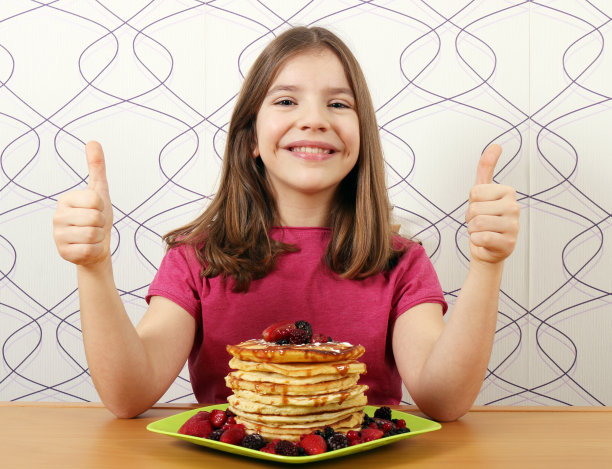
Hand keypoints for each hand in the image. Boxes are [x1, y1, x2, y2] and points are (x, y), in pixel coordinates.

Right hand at [53, 141, 112, 265]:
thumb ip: (96, 167)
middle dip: (102, 224)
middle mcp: (57, 216)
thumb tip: (93, 141)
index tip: (97, 211)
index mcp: (66, 199)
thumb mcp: (100, 191)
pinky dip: (96, 249)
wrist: (97, 245)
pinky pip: (90, 250)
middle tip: (95, 225)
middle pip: (95, 218)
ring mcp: (57, 236)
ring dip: (100, 237)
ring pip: (93, 235)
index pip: (95, 200)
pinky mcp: (63, 253)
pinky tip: (88, 247)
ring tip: (93, 236)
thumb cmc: (98, 216)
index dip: (103, 208)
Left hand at [465, 144, 519, 264]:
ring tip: (482, 231)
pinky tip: (485, 242)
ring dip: (473, 230)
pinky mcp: (509, 243)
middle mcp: (514, 207)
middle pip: (474, 208)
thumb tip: (495, 145)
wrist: (487, 249)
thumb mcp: (482, 192)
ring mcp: (514, 226)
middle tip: (480, 223)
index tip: (480, 208)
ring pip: (477, 223)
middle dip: (471, 218)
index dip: (471, 203)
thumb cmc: (484, 218)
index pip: (474, 192)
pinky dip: (476, 241)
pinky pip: (480, 238)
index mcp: (508, 191)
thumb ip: (486, 168)